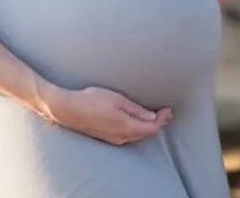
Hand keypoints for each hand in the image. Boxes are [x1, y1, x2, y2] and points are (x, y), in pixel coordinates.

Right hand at [48, 84, 171, 144]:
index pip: (152, 128)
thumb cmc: (93, 100)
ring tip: (155, 115)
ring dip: (148, 127)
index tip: (168, 109)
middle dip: (158, 123)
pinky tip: (137, 120)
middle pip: (146, 133)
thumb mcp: (117, 99)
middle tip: (165, 112)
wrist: (70, 110)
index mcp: (127, 126)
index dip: (163, 120)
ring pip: (138, 135)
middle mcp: (122, 136)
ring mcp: (115, 138)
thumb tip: (152, 117)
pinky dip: (138, 128)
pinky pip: (129, 136)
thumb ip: (135, 109)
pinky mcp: (108, 137)